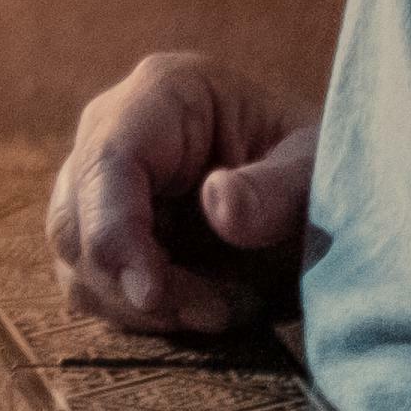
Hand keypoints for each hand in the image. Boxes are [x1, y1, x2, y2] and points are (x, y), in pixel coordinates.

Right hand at [45, 52, 316, 337]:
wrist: (334, 204)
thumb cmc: (330, 172)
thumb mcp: (321, 172)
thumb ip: (277, 190)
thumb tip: (218, 206)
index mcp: (166, 94)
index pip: (109, 160)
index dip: (116, 231)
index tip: (150, 295)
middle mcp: (116, 132)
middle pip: (76, 217)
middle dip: (133, 281)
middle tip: (212, 313)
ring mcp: (104, 186)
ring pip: (76, 261)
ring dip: (142, 306)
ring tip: (223, 309)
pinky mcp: (107, 234)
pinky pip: (93, 287)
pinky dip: (142, 316)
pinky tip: (205, 309)